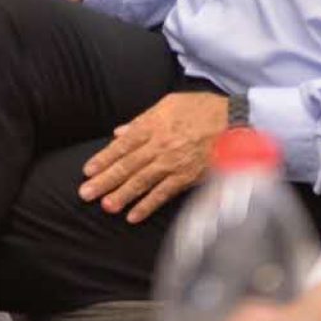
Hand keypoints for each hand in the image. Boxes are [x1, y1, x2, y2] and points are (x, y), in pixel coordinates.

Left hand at [78, 91, 227, 222]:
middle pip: (127, 165)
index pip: (122, 145)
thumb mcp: (168, 104)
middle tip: (86, 193)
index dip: (104, 159)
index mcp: (153, 125)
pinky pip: (163, 194)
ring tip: (105, 206)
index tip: (88, 171)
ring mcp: (173, 163)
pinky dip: (147, 205)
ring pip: (142, 181)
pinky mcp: (187, 177)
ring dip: (122, 195)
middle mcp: (159, 145)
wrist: (234, 122)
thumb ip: (142, 120)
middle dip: (105, 180)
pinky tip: (133, 215)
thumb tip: (120, 133)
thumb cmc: (201, 109)